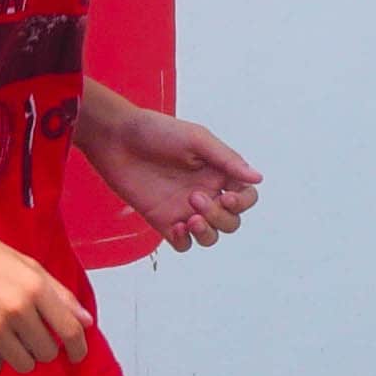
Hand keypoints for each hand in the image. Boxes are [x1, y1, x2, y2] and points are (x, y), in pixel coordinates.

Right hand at [0, 216, 91, 374]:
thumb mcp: (27, 265)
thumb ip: (59, 294)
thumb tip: (86, 322)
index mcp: (35, 287)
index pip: (70, 331)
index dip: (78, 349)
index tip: (76, 356)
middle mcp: (17, 308)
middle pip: (46, 353)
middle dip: (41, 348)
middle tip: (26, 333)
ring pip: (22, 364)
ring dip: (18, 355)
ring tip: (4, 335)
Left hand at [77, 100, 263, 250]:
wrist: (117, 139)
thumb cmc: (156, 132)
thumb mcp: (197, 139)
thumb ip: (227, 160)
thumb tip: (258, 178)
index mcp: (218, 172)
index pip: (246, 196)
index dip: (243, 202)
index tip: (226, 196)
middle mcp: (206, 192)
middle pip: (231, 221)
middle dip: (220, 216)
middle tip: (195, 198)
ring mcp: (184, 209)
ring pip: (211, 236)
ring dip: (207, 232)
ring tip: (189, 218)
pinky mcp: (163, 221)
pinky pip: (183, 244)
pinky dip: (185, 241)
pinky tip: (175, 227)